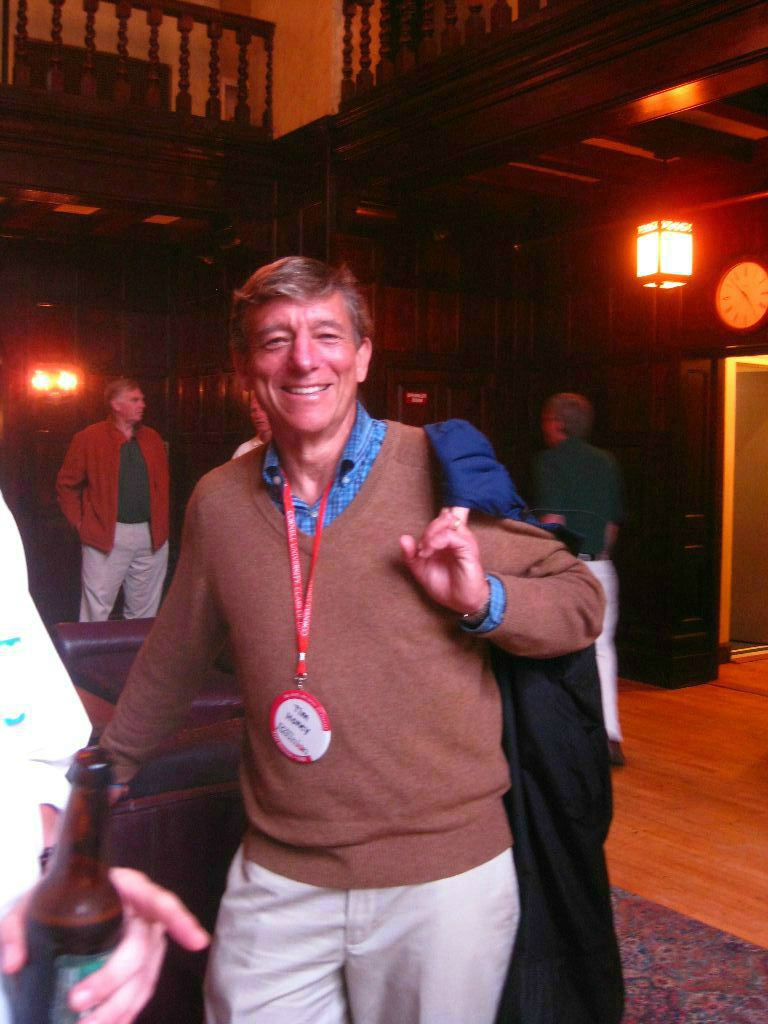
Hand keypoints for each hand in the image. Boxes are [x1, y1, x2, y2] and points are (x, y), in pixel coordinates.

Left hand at [1, 868, 209, 1023]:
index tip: (196, 943)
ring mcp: (144, 944)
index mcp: (127, 889)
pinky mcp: (138, 968)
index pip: (161, 902)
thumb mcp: (32, 904)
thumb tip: (14, 962)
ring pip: (143, 980)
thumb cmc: (56, 897)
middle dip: (111, 980)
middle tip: (77, 1003)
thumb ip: (17, 928)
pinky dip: (127, 1013)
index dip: (180, 921)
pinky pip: (140, 993)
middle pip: (141, 952)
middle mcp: (143, 916)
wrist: (63, 904)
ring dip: (119, 1008)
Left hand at [400, 507, 488, 615]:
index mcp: (448, 539)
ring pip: (447, 521)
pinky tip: (429, 552)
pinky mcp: (468, 548)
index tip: (418, 549)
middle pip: (442, 517)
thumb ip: (410, 554)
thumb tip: (403, 538)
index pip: (439, 519)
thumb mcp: (420, 569)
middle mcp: (458, 537)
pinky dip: (436, 541)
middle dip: (428, 530)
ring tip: (424, 551)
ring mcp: (464, 541)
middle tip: (420, 549)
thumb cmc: (444, 585)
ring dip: (430, 534)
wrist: (460, 602)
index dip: (427, 528)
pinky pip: (452, 535)